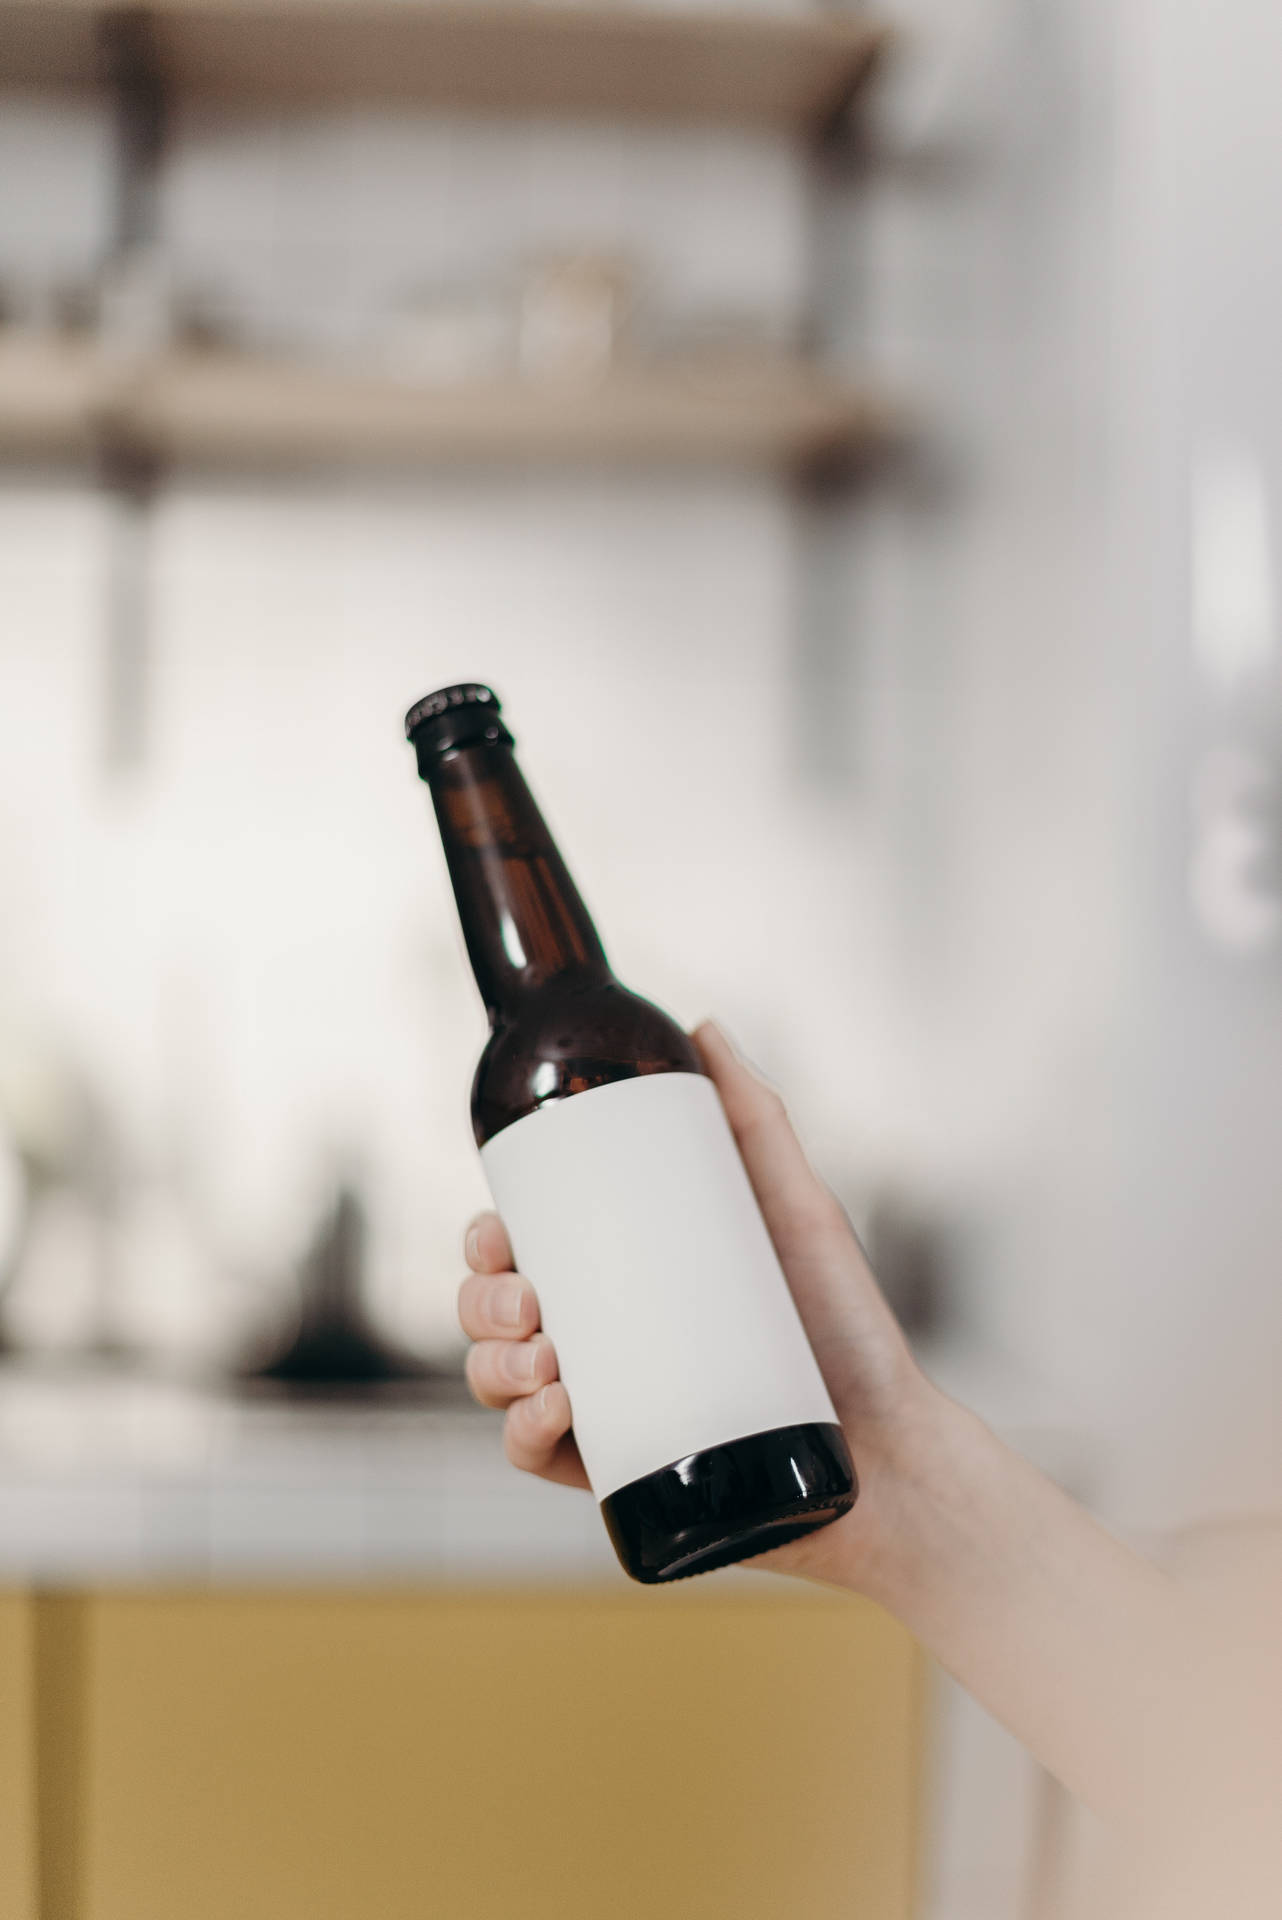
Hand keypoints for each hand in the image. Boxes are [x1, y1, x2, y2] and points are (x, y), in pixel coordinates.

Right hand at [458, 1019, 937, 1590]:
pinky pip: (533, 1457)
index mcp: (622, 1283)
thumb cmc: (848, 1330)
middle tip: (529, 1300)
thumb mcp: (797, 1210)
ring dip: (492, 1366)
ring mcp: (606, 1413)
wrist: (894, 1453)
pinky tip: (555, 1411)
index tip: (499, 1231)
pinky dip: (522, 1434)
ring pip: (498, 1384)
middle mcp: (602, 1346)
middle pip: (494, 1316)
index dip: (488, 1242)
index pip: (524, 1254)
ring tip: (548, 1359)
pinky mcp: (617, 1478)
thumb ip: (755, 1118)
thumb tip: (702, 1026)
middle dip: (482, 1303)